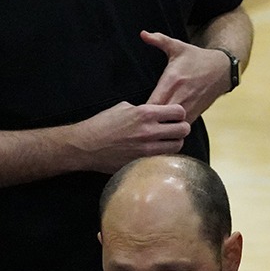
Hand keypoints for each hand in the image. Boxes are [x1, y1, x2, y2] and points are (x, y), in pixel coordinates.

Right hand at [70, 101, 190, 172]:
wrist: (86, 146)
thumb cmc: (102, 124)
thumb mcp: (123, 107)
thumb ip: (144, 109)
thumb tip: (156, 112)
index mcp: (145, 114)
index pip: (178, 112)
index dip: (179, 113)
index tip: (174, 116)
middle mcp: (149, 132)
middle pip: (183, 130)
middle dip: (181, 128)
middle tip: (175, 129)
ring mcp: (146, 150)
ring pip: (177, 146)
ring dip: (174, 143)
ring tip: (167, 142)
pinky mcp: (142, 163)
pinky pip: (163, 159)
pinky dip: (163, 155)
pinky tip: (157, 152)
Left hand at [142, 31, 229, 121]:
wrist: (221, 69)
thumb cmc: (196, 58)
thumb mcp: (177, 47)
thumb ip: (159, 40)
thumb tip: (143, 33)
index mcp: (172, 80)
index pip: (152, 103)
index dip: (142, 110)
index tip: (134, 111)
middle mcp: (180, 95)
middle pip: (159, 116)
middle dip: (149, 120)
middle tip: (138, 121)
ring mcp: (189, 106)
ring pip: (170, 124)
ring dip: (160, 126)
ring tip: (149, 125)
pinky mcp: (195, 113)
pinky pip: (180, 126)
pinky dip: (171, 128)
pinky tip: (163, 126)